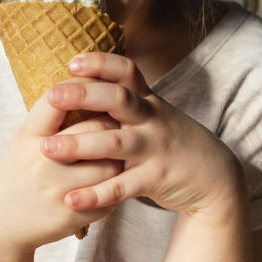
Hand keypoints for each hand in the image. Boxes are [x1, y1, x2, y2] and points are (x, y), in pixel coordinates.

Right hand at [0, 91, 123, 259]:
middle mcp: (42, 161)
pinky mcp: (70, 216)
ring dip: (119, 158)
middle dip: (112, 122)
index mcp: (26, 138)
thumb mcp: (19, 144)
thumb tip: (86, 92)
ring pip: (110, 165)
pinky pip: (107, 198)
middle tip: (121, 120)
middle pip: (95, 128)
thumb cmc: (10, 176)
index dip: (80, 87)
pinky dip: (113, 190)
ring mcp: (57, 190)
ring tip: (120, 154)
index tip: (95, 84)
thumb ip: (48, 124)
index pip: (58, 100)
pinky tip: (110, 185)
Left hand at [41, 51, 243, 218]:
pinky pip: (122, 186)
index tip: (72, 63)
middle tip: (52, 96)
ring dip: (80, 145)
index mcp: (147, 100)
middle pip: (119, 99)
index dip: (100, 63)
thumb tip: (80, 80)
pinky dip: (96, 193)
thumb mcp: (152, 112)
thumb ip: (123, 98)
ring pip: (115, 143)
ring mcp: (154, 148)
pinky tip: (70, 199)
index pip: (125, 71)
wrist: (214, 177)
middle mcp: (151, 119)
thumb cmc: (169, 139)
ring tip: (48, 149)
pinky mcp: (155, 179)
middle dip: (84, 95)